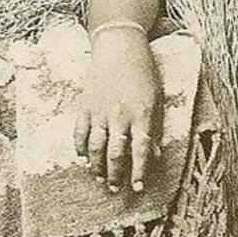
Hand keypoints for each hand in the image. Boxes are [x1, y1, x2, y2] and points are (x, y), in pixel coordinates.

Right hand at [74, 29, 163, 190]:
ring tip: (98, 179)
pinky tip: (83, 158)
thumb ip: (156, 128)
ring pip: (95, 147)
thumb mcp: (157, 100)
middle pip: (115, 154)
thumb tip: (156, 156)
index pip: (140, 151)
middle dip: (115, 175)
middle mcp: (120, 116)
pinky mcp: (85, 105)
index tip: (137, 188)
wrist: (120, 48)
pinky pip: (80, 132)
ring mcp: (100, 111)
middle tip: (114, 189)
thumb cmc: (144, 73)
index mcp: (142, 115)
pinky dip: (80, 148)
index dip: (138, 172)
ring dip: (96, 166)